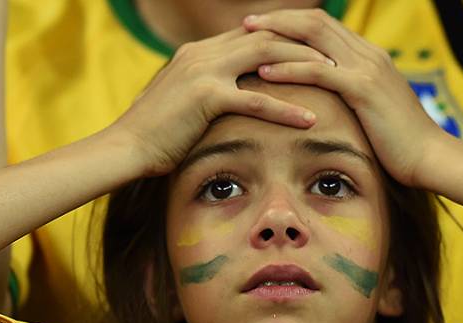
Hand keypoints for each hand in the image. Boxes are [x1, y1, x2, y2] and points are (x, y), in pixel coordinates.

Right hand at [110, 27, 333, 175]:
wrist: (125, 148)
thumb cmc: (154, 135)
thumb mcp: (182, 104)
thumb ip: (206, 93)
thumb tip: (229, 102)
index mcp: (198, 52)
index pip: (252, 34)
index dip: (287, 39)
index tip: (316, 52)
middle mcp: (202, 53)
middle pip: (265, 36)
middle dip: (303, 45)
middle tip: (336, 60)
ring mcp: (204, 70)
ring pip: (267, 57)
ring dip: (304, 67)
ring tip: (335, 81)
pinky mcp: (206, 96)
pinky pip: (257, 99)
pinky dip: (287, 109)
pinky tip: (311, 120)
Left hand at [243, 9, 447, 187]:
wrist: (430, 157)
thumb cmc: (401, 143)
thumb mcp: (374, 112)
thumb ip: (354, 99)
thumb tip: (329, 104)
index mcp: (369, 56)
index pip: (325, 26)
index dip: (292, 22)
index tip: (264, 26)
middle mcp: (368, 54)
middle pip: (315, 21)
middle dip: (278, 19)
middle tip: (247, 23)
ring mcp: (367, 68)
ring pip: (313, 37)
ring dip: (276, 36)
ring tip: (246, 39)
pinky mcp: (363, 89)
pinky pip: (318, 71)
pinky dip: (288, 69)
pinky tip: (264, 73)